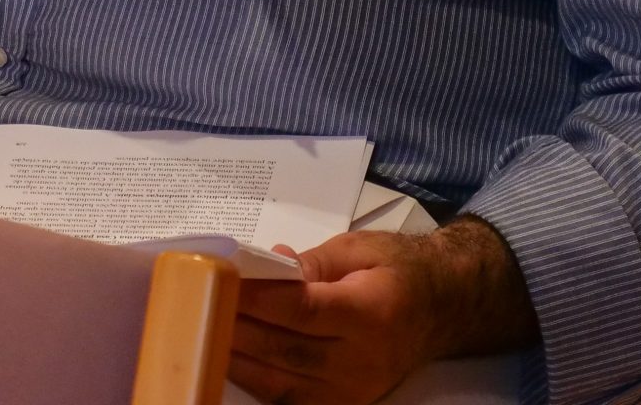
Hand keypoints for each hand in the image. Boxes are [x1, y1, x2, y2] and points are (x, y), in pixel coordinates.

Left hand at [232, 223, 535, 404]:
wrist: (441, 308)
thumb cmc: (396, 269)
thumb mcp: (358, 250)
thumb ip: (312, 263)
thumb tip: (271, 264)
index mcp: (371, 312)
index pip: (302, 310)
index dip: (258, 299)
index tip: (222, 281)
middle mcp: (363, 360)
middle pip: (286, 350)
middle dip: (237, 329)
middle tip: (198, 306)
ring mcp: (354, 390)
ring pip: (282, 382)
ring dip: (238, 359)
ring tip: (202, 333)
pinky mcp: (345, 404)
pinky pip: (290, 399)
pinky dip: (256, 382)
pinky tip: (229, 360)